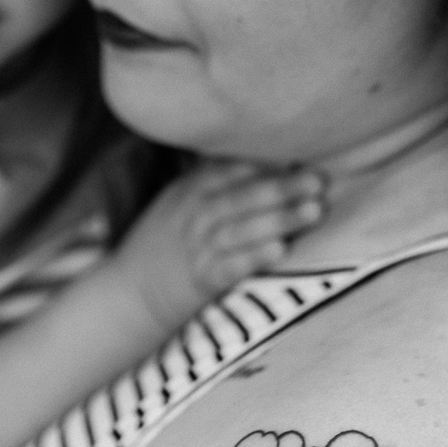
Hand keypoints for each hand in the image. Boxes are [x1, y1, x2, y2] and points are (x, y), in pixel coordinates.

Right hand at [111, 159, 325, 330]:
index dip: (269, 162)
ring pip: (242, 229)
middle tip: (319, 180)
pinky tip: (280, 250)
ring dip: (280, 219)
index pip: (232, 169)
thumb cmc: (164, 241)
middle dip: (284, 187)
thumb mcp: (179, 200)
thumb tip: (266, 160)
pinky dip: (254, 257)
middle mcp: (194, 214)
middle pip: (243, 196)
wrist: (128, 292)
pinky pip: (231, 267)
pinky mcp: (201, 281)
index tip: (305, 154)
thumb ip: (214, 179)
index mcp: (190, 189)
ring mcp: (197, 248)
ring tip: (314, 210)